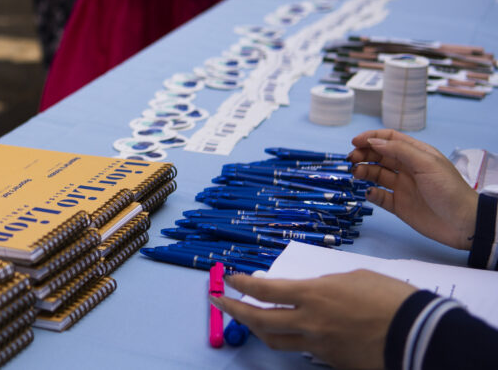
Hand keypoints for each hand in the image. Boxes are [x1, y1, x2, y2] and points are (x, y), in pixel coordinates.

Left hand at [215, 270, 415, 369]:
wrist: (419, 334)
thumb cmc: (390, 297)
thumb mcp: (352, 278)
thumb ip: (323, 285)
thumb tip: (310, 292)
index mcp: (312, 295)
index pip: (264, 291)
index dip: (241, 285)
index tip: (227, 279)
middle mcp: (309, 323)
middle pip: (259, 322)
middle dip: (235, 311)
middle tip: (220, 302)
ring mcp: (320, 348)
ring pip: (277, 342)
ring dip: (259, 330)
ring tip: (250, 318)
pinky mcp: (333, 363)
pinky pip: (306, 352)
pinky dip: (296, 340)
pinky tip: (297, 331)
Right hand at [349, 129, 478, 249]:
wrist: (463, 224)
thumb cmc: (449, 189)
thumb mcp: (426, 163)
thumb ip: (399, 151)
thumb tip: (373, 142)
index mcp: (417, 154)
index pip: (390, 140)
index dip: (372, 138)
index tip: (355, 142)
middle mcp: (408, 169)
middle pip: (380, 156)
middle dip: (364, 154)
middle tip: (351, 159)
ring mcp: (402, 187)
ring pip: (376, 174)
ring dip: (364, 171)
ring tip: (356, 173)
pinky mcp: (399, 205)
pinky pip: (379, 196)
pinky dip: (371, 193)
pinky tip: (369, 192)